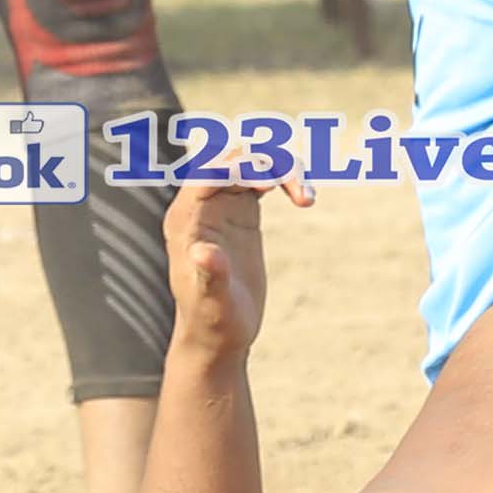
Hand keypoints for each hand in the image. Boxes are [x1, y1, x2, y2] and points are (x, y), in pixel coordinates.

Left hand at [164, 175, 297, 353]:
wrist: (220, 334)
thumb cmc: (212, 322)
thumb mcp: (212, 303)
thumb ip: (210, 277)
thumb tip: (203, 251)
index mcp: (185, 218)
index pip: (208, 171)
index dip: (238, 166)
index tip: (270, 183)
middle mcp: (201, 204)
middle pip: (232, 158)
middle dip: (265, 163)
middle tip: (297, 190)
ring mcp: (222, 204)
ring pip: (252, 162)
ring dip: (282, 169)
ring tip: (307, 197)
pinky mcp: (242, 211)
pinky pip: (264, 178)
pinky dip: (286, 180)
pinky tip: (305, 198)